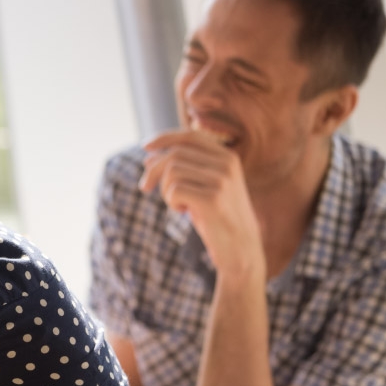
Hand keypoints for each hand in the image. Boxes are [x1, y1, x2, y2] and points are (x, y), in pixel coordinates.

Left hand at [140, 129, 263, 277]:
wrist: (241, 250)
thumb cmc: (218, 218)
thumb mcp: (203, 187)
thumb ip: (183, 169)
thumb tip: (148, 157)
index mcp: (227, 157)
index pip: (190, 136)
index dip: (165, 138)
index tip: (145, 147)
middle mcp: (227, 164)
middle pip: (175, 154)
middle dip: (153, 170)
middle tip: (144, 188)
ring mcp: (222, 180)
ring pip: (172, 172)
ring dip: (165, 190)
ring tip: (178, 204)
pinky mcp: (213, 199)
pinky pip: (174, 190)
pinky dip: (172, 202)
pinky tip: (184, 212)